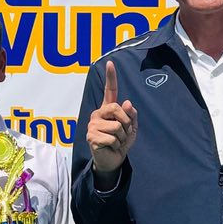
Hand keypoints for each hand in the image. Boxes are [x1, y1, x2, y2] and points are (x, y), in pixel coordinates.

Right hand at [87, 64, 138, 178]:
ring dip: (121, 137)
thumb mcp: (132, 128)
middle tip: (123, 133)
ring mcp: (92, 125)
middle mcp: (98, 114)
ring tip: (116, 142)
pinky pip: (112, 138)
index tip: (111, 62)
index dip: (111, 77)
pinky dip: (116, 145)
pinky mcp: (91, 137)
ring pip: (116, 126)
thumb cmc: (121, 142)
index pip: (110, 91)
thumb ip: (131, 115)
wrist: (113, 160)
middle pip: (116, 108)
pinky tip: (111, 147)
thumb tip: (126, 102)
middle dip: (126, 122)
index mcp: (108, 109)